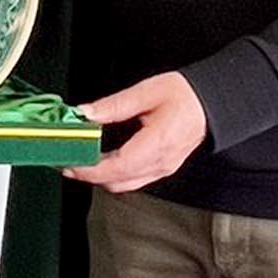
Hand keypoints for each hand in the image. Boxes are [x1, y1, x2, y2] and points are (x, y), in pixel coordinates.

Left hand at [64, 72, 206, 192]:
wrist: (212, 103)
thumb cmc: (186, 96)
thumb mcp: (146, 92)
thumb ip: (113, 106)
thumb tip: (85, 114)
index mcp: (157, 143)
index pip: (117, 167)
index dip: (89, 169)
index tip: (68, 163)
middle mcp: (161, 162)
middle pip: (116, 181)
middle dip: (88, 174)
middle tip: (66, 159)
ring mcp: (162, 169)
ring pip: (123, 185)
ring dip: (99, 176)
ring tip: (79, 160)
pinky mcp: (162, 168)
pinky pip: (133, 180)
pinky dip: (113, 174)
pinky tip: (100, 161)